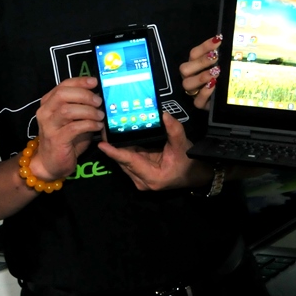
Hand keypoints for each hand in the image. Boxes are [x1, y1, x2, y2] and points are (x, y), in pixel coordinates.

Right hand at [30, 76, 104, 180]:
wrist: (51, 163)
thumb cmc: (65, 139)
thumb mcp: (74, 119)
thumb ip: (81, 106)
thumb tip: (99, 95)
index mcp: (48, 102)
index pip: (63, 85)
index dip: (80, 81)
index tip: (95, 82)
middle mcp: (45, 111)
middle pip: (63, 94)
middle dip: (84, 95)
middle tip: (99, 102)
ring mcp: (48, 125)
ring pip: (68, 110)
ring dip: (88, 111)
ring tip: (100, 116)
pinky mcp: (56, 139)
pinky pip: (74, 128)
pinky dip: (89, 125)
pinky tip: (97, 126)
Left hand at [97, 112, 211, 190]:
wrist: (194, 175)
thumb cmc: (188, 162)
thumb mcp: (182, 145)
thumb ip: (174, 130)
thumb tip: (163, 115)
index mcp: (151, 177)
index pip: (129, 161)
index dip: (114, 152)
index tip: (101, 144)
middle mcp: (141, 181)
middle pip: (122, 161)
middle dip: (112, 145)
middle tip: (104, 126)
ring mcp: (139, 178)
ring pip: (123, 160)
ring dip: (116, 146)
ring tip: (108, 128)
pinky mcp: (138, 174)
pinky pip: (127, 159)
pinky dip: (123, 148)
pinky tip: (118, 135)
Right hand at [179, 35, 222, 108]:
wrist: (226, 98)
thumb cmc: (222, 78)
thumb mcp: (221, 66)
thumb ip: (220, 57)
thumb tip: (225, 42)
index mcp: (193, 65)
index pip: (194, 53)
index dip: (205, 46)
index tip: (218, 40)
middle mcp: (190, 77)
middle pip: (185, 68)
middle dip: (200, 62)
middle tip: (215, 58)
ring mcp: (193, 92)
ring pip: (187, 84)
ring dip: (201, 77)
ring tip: (215, 72)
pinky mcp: (199, 104)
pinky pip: (197, 100)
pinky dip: (205, 92)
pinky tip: (214, 85)